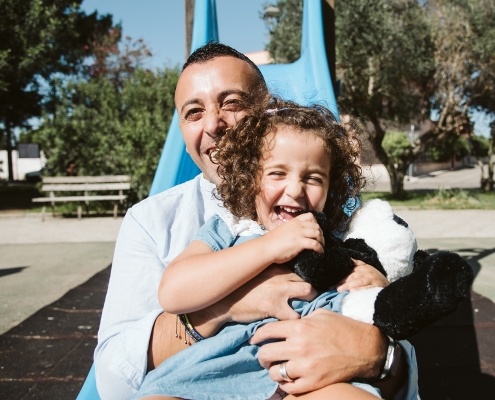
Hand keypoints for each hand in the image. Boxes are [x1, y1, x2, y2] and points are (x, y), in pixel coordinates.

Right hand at [188, 265, 317, 337]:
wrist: (226, 302)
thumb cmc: (242, 289)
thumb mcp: (259, 275)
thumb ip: (274, 274)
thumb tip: (288, 278)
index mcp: (277, 268)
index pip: (301, 269)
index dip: (306, 278)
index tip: (306, 286)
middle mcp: (280, 276)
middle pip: (308, 278)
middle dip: (312, 289)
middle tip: (310, 299)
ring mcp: (279, 291)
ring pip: (308, 292)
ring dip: (309, 302)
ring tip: (305, 309)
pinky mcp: (274, 307)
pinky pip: (295, 315)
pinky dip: (295, 320)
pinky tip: (290, 322)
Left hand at [249, 308, 386, 393]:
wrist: (365, 347)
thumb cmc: (343, 327)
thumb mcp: (320, 314)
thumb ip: (300, 318)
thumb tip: (286, 322)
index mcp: (299, 327)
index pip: (267, 331)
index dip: (257, 336)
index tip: (255, 339)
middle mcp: (299, 347)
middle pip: (265, 353)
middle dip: (262, 355)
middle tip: (264, 355)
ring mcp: (305, 367)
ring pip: (274, 372)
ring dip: (273, 370)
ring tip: (277, 367)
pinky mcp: (313, 382)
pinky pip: (288, 387)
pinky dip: (285, 384)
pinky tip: (288, 378)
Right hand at [263, 213, 324, 263]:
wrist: (265, 248)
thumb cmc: (271, 242)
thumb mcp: (282, 230)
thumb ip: (291, 230)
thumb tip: (297, 235)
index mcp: (293, 222)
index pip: (310, 216)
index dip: (316, 223)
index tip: (316, 230)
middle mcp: (297, 226)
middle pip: (316, 226)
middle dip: (321, 233)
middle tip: (321, 240)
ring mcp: (299, 234)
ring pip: (317, 234)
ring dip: (322, 241)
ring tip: (321, 247)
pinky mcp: (299, 243)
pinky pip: (315, 244)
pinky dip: (320, 248)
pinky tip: (320, 252)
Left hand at [336, 259, 389, 291]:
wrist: (388, 286)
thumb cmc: (374, 277)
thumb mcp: (367, 268)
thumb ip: (357, 263)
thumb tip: (347, 258)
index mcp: (364, 267)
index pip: (350, 271)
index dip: (340, 276)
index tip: (332, 281)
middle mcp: (367, 272)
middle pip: (352, 276)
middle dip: (342, 282)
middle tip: (333, 287)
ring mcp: (372, 280)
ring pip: (358, 281)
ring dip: (348, 285)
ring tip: (339, 289)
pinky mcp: (376, 287)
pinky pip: (367, 289)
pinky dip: (360, 290)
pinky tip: (352, 292)